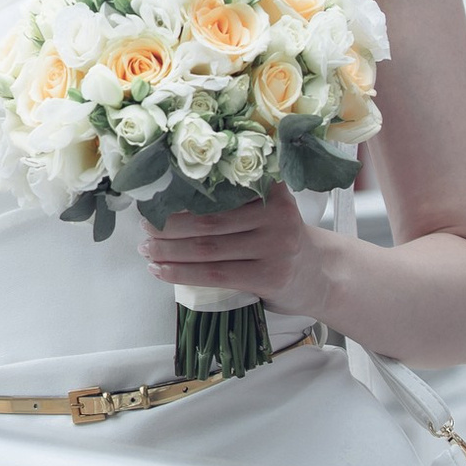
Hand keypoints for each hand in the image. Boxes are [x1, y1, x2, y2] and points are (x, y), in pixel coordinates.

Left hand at [138, 184, 329, 317]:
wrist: (323, 276)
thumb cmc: (281, 240)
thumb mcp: (269, 210)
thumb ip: (236, 202)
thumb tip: (171, 201)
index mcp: (270, 189)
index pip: (217, 188)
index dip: (180, 193)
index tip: (153, 195)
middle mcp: (275, 214)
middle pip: (208, 218)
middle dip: (167, 224)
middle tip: (143, 226)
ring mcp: (275, 245)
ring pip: (207, 247)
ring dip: (168, 250)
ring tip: (146, 250)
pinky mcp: (270, 275)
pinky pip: (216, 274)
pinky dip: (182, 272)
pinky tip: (161, 271)